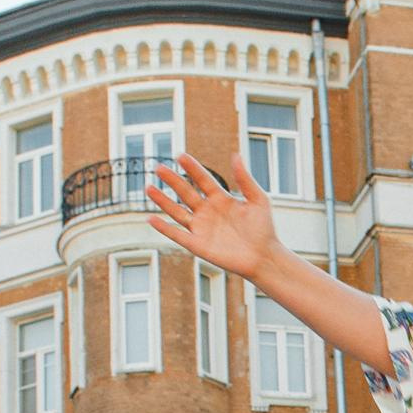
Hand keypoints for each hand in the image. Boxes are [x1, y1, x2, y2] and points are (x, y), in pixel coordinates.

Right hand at [144, 151, 275, 281]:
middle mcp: (208, 211)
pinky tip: (150, 218)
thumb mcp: (257, 199)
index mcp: (221, 199)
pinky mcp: (197, 244)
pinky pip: (176, 235)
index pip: (202, 179)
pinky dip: (163, 228)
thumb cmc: (264, 229)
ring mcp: (201, 228)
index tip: (180, 155)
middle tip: (158, 167)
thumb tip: (235, 155)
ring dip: (162, 201)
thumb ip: (245, 179)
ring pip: (176, 211)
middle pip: (185, 192)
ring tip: (148, 188)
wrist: (264, 256)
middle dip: (172, 180)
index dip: (192, 168)